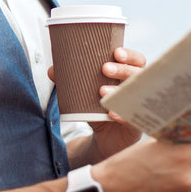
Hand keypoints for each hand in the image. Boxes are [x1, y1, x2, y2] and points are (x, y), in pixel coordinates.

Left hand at [49, 47, 146, 161]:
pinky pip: (133, 119)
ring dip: (118, 90)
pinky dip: (122, 115)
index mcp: (127, 77)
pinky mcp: (136, 126)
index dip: (130, 55)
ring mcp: (138, 107)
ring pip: (135, 95)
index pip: (136, 61)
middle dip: (121, 69)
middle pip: (137, 74)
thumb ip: (70, 82)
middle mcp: (136, 90)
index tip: (116, 52)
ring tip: (102, 90)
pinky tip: (111, 113)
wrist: (104, 139)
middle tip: (104, 68)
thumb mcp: (86, 94)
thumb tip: (52, 70)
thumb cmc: (99, 110)